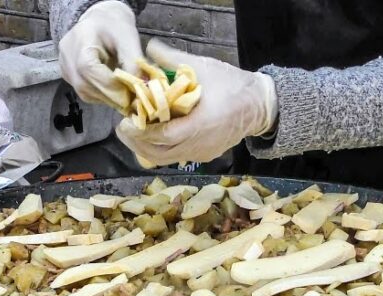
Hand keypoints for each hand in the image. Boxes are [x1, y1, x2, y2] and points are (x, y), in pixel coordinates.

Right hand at [58, 1, 143, 111]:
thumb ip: (133, 61)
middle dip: (111, 96)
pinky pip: (85, 92)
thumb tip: (140, 86)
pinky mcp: (68, 76)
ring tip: (125, 95)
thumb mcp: (128, 37)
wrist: (100, 21)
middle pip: (85, 84)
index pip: (88, 68)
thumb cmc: (115, 26)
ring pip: (85, 92)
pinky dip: (101, 96)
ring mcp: (65, 67)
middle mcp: (67, 55)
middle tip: (132, 100)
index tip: (129, 94)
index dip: (109, 85)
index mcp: (80, 39)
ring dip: (107, 98)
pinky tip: (114, 91)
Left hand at [117, 40, 277, 165]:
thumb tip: (149, 49)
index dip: (141, 132)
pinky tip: (153, 136)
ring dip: (145, 149)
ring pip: (165, 160)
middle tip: (123, 128)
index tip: (125, 121)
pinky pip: (176, 158)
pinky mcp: (205, 156)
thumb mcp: (203, 67)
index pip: (163, 137)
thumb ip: (173, 59)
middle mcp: (199, 145)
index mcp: (199, 125)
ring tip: (133, 133)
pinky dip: (160, 150)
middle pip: (158, 155)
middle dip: (136, 144)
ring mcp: (202, 153)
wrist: (260, 105)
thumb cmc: (233, 85)